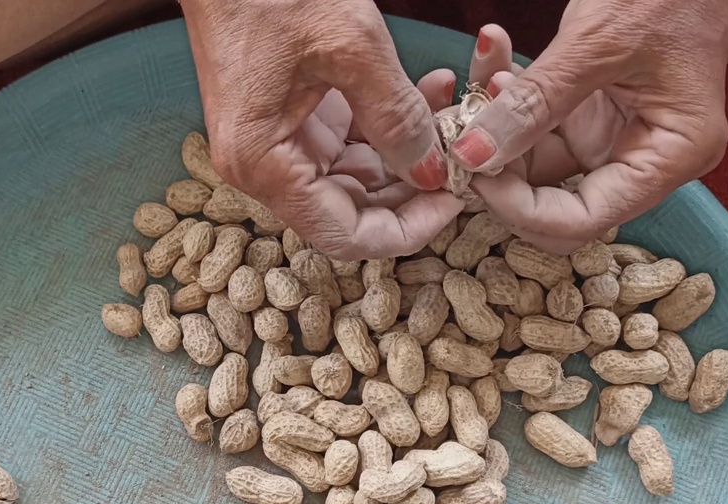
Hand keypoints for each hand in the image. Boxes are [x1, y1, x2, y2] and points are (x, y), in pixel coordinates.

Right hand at [181, 0, 463, 259]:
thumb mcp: (349, 45)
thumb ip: (396, 116)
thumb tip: (432, 173)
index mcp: (262, 163)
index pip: (344, 235)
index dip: (406, 228)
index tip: (455, 200)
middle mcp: (262, 166)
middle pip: (351, 212)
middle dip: (412, 190)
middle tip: (465, 159)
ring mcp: (274, 143)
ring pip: (356, 177)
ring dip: (408, 153)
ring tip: (454, 114)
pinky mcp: (288, 118)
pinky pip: (348, 142)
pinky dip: (388, 126)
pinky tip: (429, 94)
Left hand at [453, 1, 727, 251]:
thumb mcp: (597, 42)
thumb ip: (536, 102)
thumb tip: (474, 154)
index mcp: (672, 155)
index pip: (585, 219)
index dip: (522, 209)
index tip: (475, 175)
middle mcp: (644, 156)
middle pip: (554, 203)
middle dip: (503, 174)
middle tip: (464, 134)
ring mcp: (612, 135)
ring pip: (533, 163)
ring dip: (496, 126)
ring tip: (480, 74)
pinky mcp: (587, 112)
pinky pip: (533, 124)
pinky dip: (507, 96)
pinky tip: (493, 53)